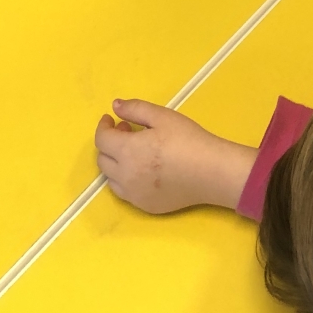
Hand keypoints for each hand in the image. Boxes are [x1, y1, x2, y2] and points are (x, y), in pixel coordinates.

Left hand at [95, 99, 255, 212]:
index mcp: (127, 151)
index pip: (102, 140)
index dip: (103, 126)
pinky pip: (125, 192)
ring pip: (111, 178)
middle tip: (127, 131)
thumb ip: (135, 109)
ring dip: (115, 162)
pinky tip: (143, 170)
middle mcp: (124, 176)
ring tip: (135, 151)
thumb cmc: (187, 139)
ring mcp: (134, 195)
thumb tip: (115, 106)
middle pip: (103, 160)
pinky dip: (125, 178)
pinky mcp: (145, 206)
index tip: (111, 119)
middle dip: (109, 143)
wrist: (210, 172)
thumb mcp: (162, 116)